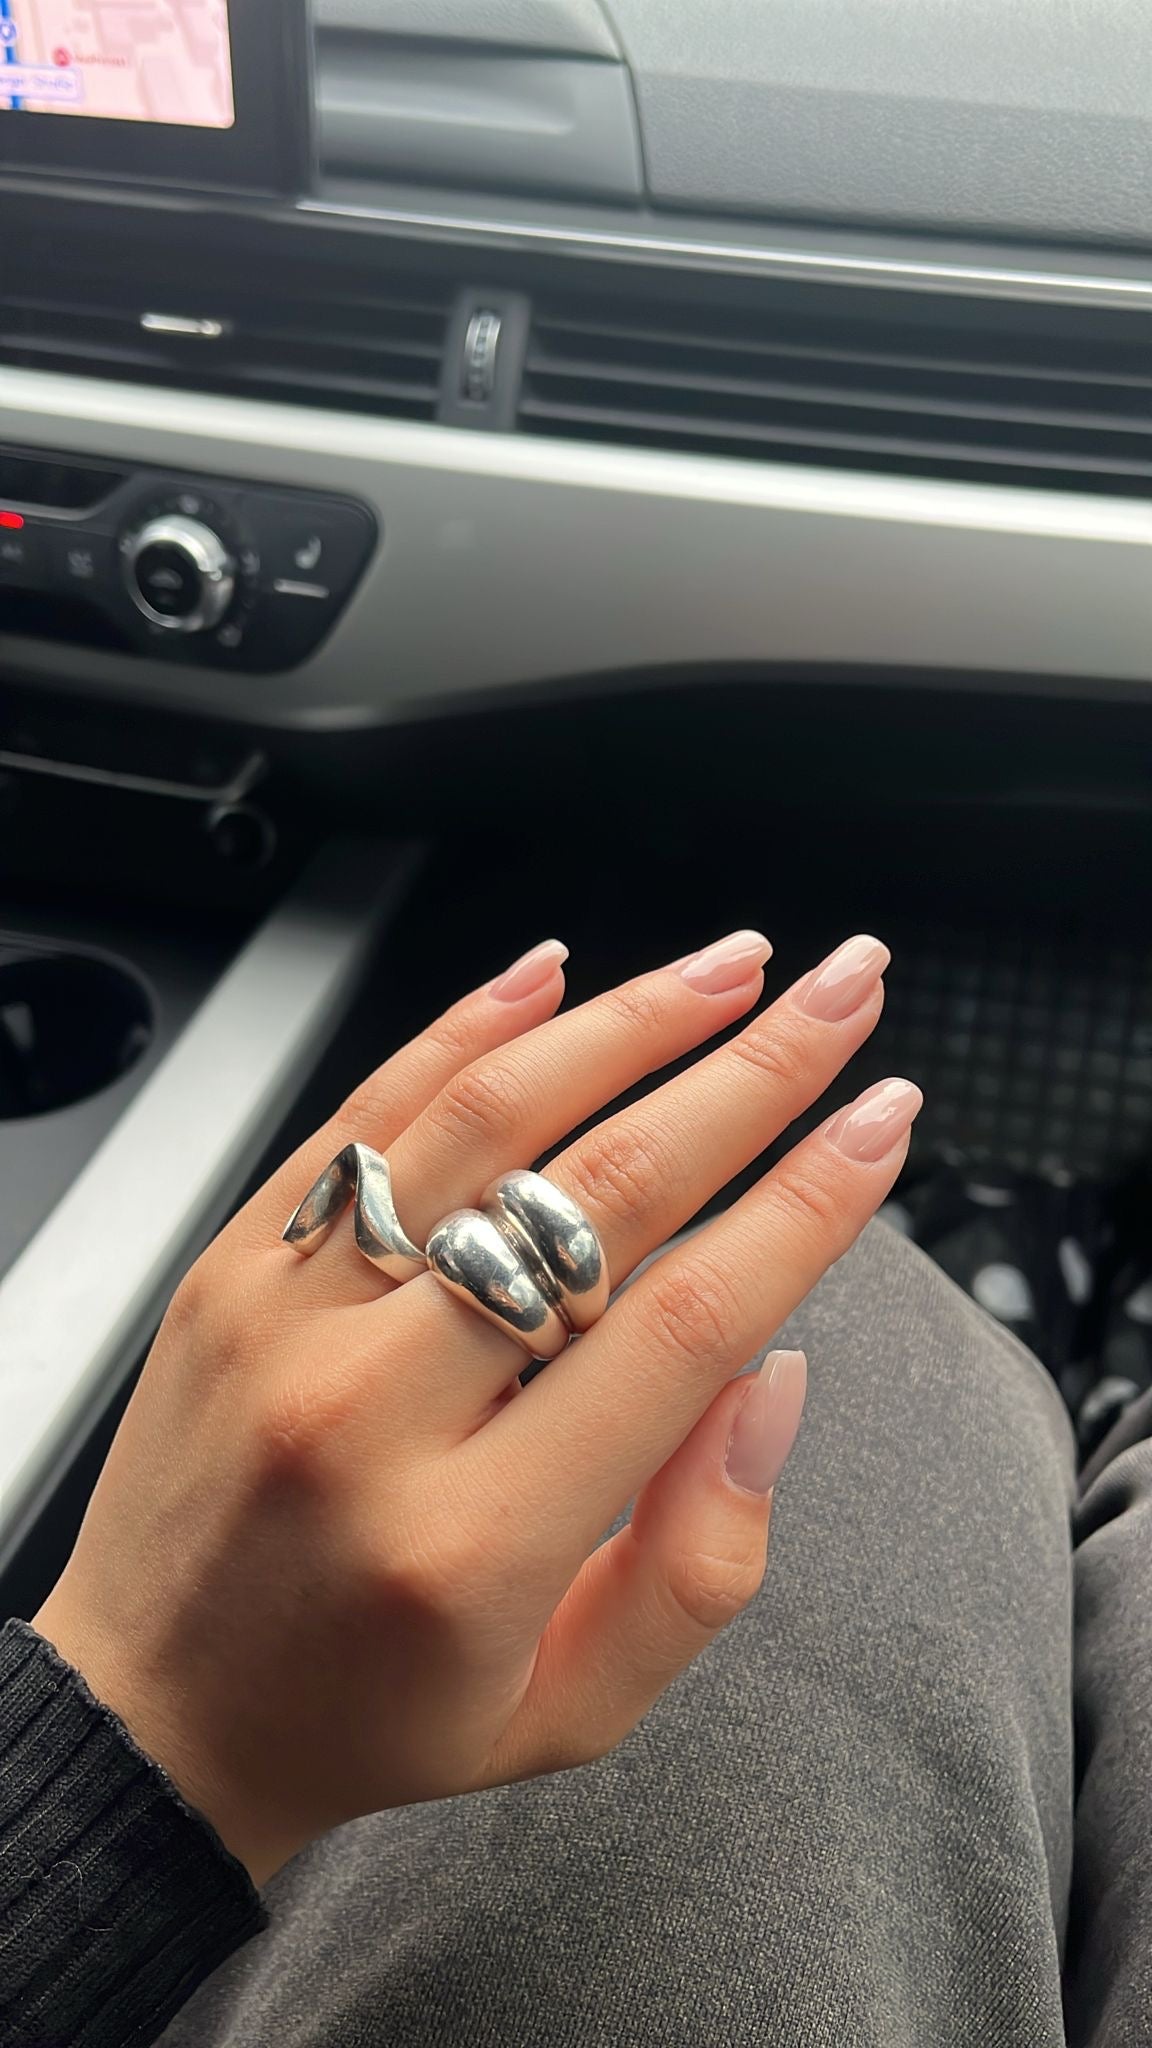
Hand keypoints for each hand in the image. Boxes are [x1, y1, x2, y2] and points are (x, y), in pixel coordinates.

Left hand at [34, 929, 918, 1886]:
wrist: (155, 1707)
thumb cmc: (373, 1713)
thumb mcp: (574, 1708)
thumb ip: (701, 1560)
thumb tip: (771, 1372)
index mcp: (471, 1542)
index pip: (682, 1326)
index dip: (805, 1206)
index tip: (882, 1124)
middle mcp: (368, 1411)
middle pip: (602, 1194)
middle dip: (752, 1075)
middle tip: (843, 996)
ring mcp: (285, 1319)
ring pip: (484, 1119)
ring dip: (628, 1022)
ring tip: (735, 965)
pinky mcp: (234, 1264)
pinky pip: (364, 1114)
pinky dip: (467, 1030)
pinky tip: (553, 975)